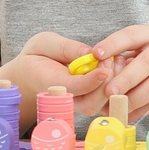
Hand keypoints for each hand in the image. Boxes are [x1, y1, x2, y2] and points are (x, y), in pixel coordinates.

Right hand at [0, 31, 114, 115]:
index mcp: (50, 84)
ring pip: (100, 106)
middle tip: (112, 59)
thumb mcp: (44, 43)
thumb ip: (64, 48)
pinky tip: (119, 67)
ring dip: (113, 85)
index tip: (104, 68)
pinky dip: (116, 87)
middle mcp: (65, 100)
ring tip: (117, 60)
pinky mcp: (87, 103)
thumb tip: (88, 53)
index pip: (74, 88)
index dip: (91, 81)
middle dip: (105, 84)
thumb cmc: (37, 57)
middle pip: (90, 104)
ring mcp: (77, 104)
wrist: (29, 76)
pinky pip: (104, 102)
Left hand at [90, 25, 148, 124]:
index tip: (96, 54)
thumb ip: (124, 59)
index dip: (113, 44)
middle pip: (146, 62)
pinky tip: (130, 115)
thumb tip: (95, 73)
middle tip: (108, 92)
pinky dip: (144, 110)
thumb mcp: (145, 52)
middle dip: (125, 78)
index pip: (132, 34)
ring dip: (135, 98)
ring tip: (119, 107)